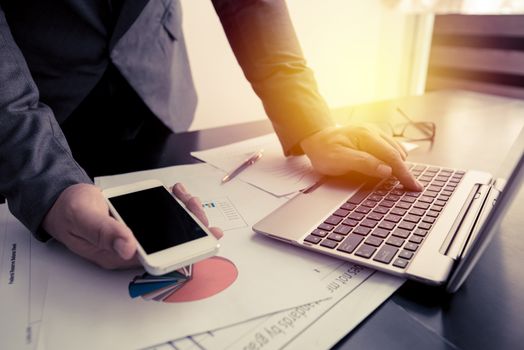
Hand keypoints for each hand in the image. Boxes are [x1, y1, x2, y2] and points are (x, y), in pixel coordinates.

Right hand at [42, 183, 222, 269]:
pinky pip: (162, 219)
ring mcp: (135, 236)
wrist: (60, 201)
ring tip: (185, 195)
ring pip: (170, 231)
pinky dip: (173, 205)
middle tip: (194, 205)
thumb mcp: (85, 218)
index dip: (186, 249)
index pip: (160, 258)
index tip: (204, 234)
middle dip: (190, 225)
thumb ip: (105, 232)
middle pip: (171, 245)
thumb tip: (128, 247)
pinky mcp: (137, 224)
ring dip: (183, 213)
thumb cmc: (69, 211)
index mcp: (119, 256)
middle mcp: (131, 249)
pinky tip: (176, 193)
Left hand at [300, 125, 422, 190]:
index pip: (392, 156)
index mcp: (366, 135)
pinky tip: (387, 170)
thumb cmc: (324, 151)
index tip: (414, 187)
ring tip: (396, 181)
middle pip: (398, 154)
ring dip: (398, 166)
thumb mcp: (338, 160)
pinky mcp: (375, 137)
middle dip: (404, 171)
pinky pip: (391, 149)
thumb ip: (363, 164)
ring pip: (397, 151)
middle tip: (408, 188)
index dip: (405, 173)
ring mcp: (376, 133)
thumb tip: (387, 170)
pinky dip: (393, 160)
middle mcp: (374, 131)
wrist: (316, 139)